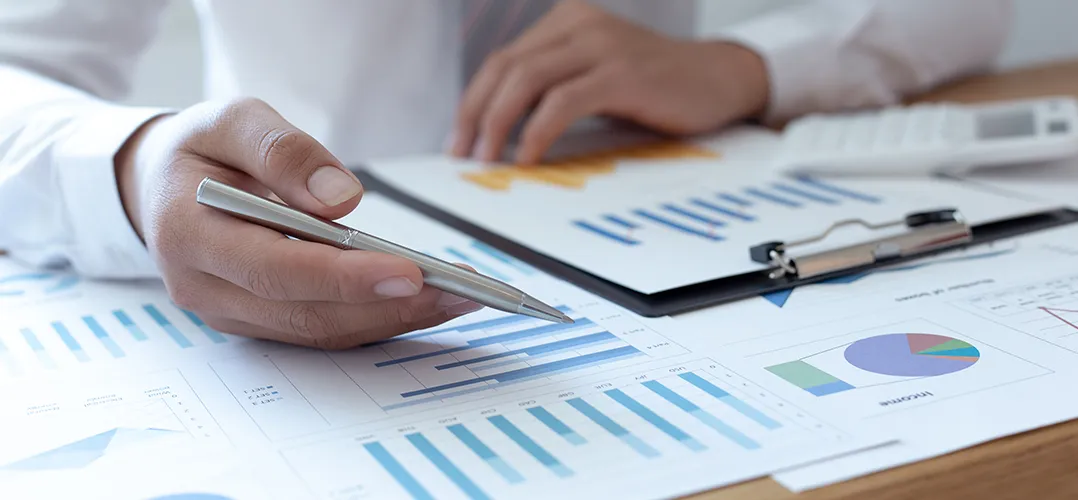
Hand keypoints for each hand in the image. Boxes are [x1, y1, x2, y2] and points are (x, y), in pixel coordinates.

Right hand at [114, 98, 481, 348]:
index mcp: (188, 235)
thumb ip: (283, 152)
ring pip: (321, 331)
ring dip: (395, 319)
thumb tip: (342, 200)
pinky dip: (377, 318)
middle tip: (461, 289)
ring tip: (459, 295)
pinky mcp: (258, 320)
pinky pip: (322, 329)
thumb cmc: (202, 146)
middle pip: (307, 313)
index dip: (344, 277)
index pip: (275, 269)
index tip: (410, 272)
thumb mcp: (233, 120)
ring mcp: (231, 313)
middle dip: (390, 306)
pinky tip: (425, 300)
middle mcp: (205, 289)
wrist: (160, 184)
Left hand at [450, 0, 768, 163]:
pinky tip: (527, 156)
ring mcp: (601, 45)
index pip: (503, 59)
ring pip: (525, 79)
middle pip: (505, 66)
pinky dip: (536, 131)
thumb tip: (502, 131)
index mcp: (567, 22)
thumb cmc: (657, 88)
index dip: (473, 100)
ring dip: (497, 123)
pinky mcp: (622, 73)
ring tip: (487, 159)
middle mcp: (580, 24)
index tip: (459, 138)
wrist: (720, 80)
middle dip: (476, 114)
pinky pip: (562, 101)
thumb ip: (554, 91)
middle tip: (463, 153)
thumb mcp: (596, 79)